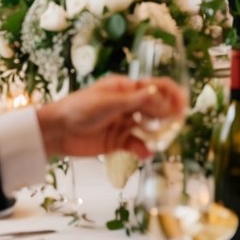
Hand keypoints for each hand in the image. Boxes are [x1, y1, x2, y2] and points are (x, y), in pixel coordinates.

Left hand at [37, 74, 187, 159]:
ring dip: (157, 133)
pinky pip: (137, 145)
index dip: (171, 94)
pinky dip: (143, 149)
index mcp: (126, 88)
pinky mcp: (118, 141)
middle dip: (167, 115)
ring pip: (149, 127)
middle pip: (156, 107)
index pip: (155, 87)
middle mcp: (128, 104)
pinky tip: (145, 153)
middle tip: (175, 125)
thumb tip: (162, 98)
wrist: (57, 131)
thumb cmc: (79, 108)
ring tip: (161, 140)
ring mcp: (124, 123)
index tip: (182, 106)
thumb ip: (136, 101)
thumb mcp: (109, 102)